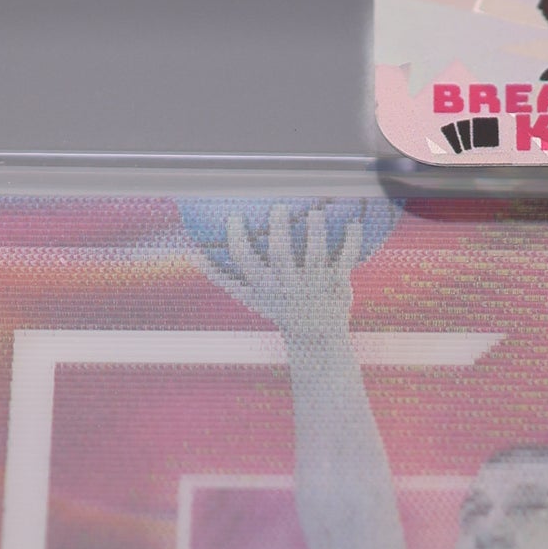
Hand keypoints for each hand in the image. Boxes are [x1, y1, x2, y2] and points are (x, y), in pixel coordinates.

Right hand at [215, 204, 360, 347]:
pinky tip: (354, 222)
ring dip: (315, 232)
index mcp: (265, 288)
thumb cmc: (278, 310)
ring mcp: (314, 285)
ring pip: (315, 255)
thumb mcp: (250, 298)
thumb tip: (193, 254)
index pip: (245, 262)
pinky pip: (346, 259)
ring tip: (315, 212)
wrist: (316, 339)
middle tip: (279, 209)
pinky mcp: (337, 284)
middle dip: (280, 230)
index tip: (236, 218)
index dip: (238, 239)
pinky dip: (352, 241)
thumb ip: (223, 277)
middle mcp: (288, 287)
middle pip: (281, 255)